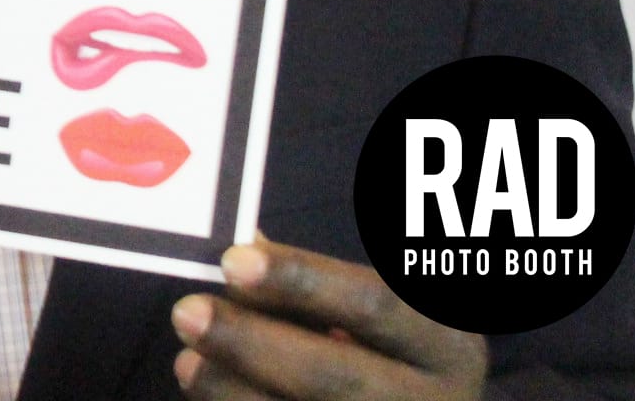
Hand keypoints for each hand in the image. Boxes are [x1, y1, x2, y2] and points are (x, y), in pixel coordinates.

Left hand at [173, 239, 485, 400]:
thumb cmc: (388, 360)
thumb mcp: (374, 321)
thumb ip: (309, 290)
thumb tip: (240, 249)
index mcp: (447, 346)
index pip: (374, 304)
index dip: (301, 281)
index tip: (231, 260)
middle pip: (333, 378)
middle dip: (251, 344)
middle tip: (186, 313)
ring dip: (232, 392)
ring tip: (186, 362)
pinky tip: (208, 396)